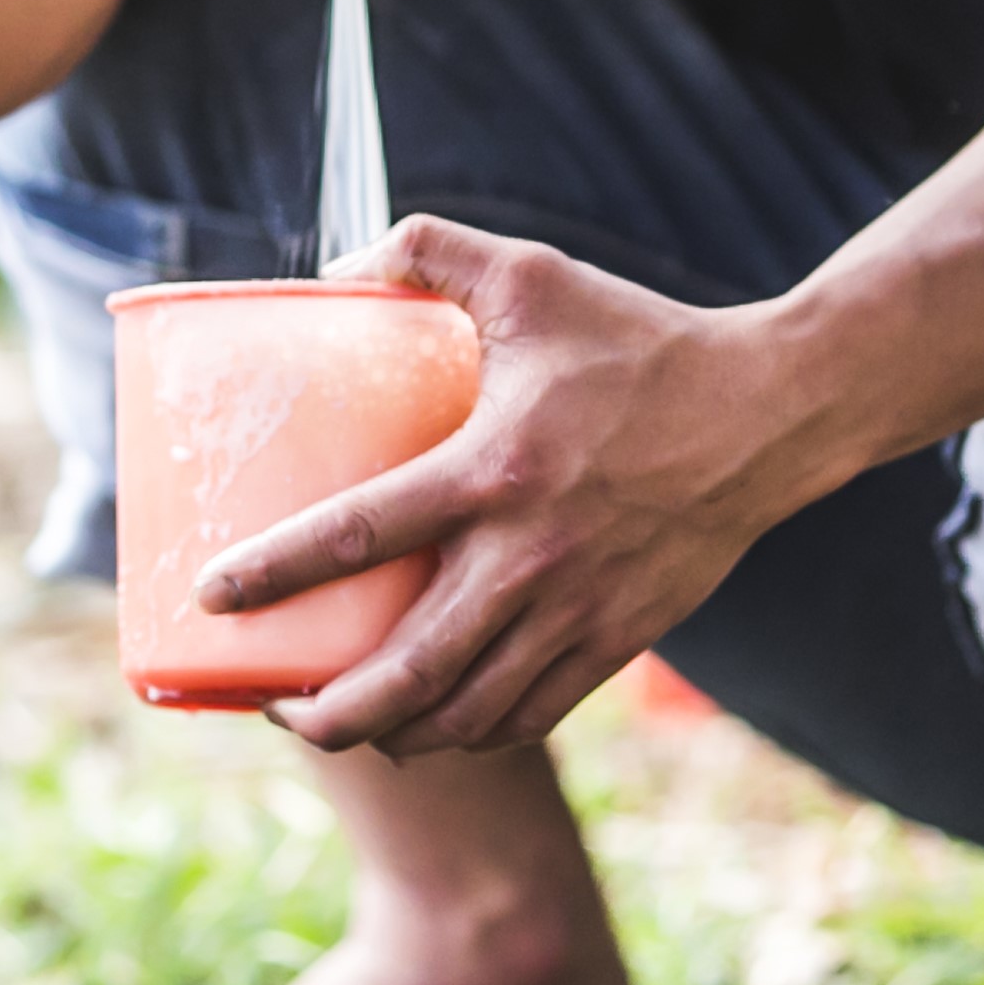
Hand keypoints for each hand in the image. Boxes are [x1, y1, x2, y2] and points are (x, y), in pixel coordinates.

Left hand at [195, 217, 860, 757]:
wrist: (771, 412)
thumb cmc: (640, 339)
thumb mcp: (530, 275)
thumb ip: (428, 250)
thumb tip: (338, 264)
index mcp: (493, 469)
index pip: (360, 533)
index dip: (275, 573)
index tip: (212, 598)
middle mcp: (530, 557)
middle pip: (406, 673)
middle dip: (324, 712)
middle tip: (271, 705)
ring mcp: (577, 611)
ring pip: (464, 713)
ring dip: (390, 734)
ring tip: (337, 722)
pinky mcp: (618, 640)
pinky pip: (527, 713)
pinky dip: (467, 730)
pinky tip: (431, 721)